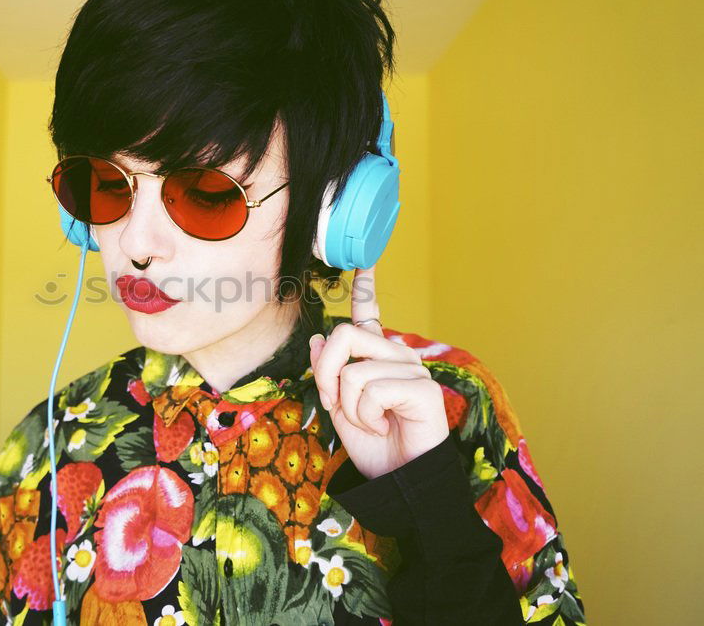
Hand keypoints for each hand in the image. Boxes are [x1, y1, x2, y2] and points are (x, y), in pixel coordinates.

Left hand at [309, 265, 448, 478]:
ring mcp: (412, 369)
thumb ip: (327, 373)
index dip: (365, 289)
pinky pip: (372, 390)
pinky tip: (385, 425)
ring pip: (353, 371)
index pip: (369, 316)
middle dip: (325, 374)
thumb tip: (317, 339)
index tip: (365, 263)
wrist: (398, 477)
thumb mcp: (338, 406)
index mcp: (377, 357)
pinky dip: (368, 415)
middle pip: (343, 336)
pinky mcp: (422, 388)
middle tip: (338, 403)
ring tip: (372, 421)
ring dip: (351, 407)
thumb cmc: (372, 442)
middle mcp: (397, 355)